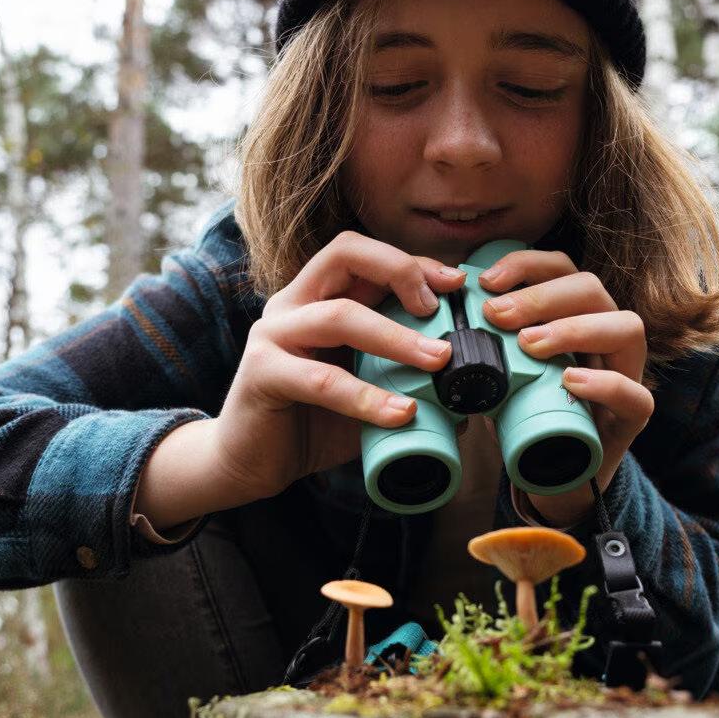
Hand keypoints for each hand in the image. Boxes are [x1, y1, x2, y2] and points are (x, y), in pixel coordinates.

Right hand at [209, 230, 464, 503]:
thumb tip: (468, 397)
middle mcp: (292, 303)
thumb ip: (405, 384)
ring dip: (396, 336)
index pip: (366, 255)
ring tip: (438, 360)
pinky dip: (366, 396)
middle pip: (345, 254)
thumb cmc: (310, 422)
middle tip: (442, 309)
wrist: (251, 463)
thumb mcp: (367, 394)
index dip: (413, 261)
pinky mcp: (261, 374)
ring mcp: (273, 335)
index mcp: (318, 296)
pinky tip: (400, 414)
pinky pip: (322, 380)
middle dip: (401, 272)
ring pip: (339, 315)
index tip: (458, 282)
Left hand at [477, 249, 654, 527]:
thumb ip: (482, 343)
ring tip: (529, 345)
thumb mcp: (499, 371)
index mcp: (576, 314)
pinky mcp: (634, 418)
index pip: (563, 268)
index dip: (526, 265)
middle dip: (541, 296)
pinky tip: (569, 380)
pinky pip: (636, 395)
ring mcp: (627, 373)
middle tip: (497, 315)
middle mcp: (608, 335)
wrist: (553, 477)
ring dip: (573, 329)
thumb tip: (439, 319)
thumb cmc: (526, 414)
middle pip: (592, 290)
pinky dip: (604, 383)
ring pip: (626, 328)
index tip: (484, 281)